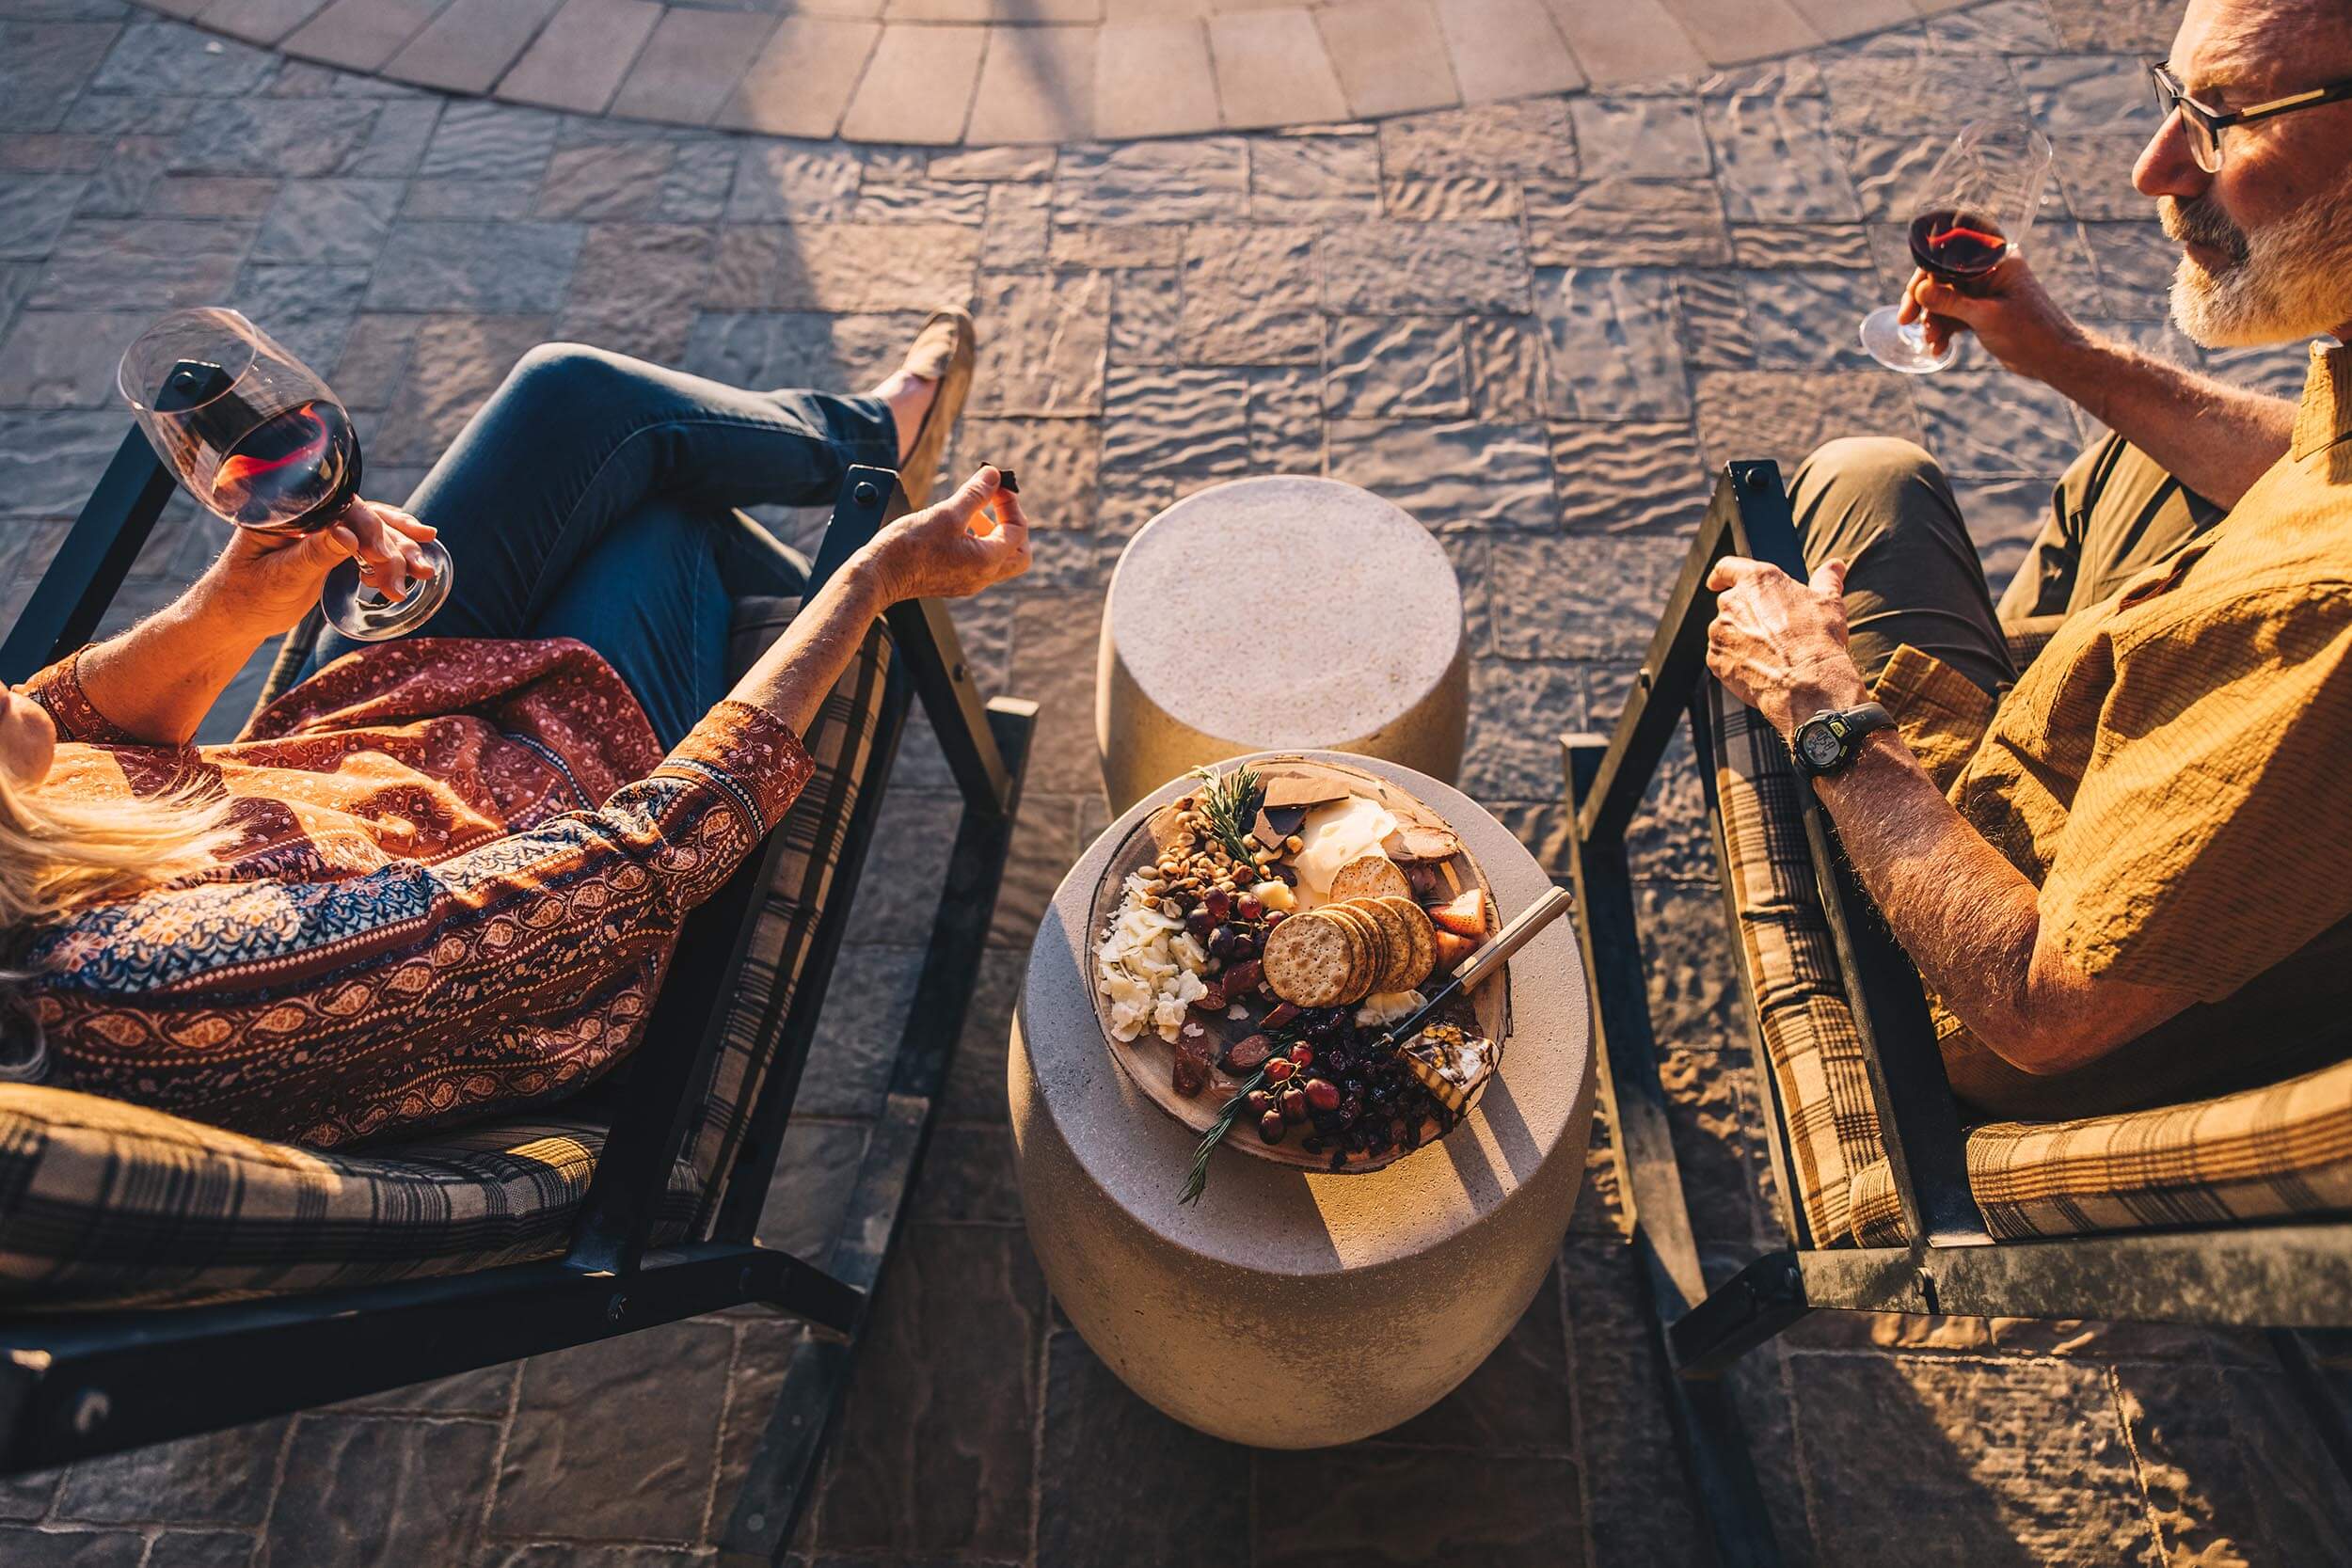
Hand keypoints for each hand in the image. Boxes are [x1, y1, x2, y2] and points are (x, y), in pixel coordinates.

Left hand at [202, 499, 439, 635]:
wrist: (234, 617)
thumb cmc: (244, 597)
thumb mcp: (278, 578)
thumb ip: (313, 554)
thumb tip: (350, 536)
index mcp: (287, 510)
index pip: (338, 508)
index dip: (367, 528)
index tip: (384, 557)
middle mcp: (307, 513)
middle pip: (361, 516)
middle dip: (394, 543)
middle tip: (418, 570)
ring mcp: (321, 529)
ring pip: (371, 531)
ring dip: (400, 551)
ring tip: (426, 572)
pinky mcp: (331, 547)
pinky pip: (367, 546)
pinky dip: (391, 557)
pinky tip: (413, 565)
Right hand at [860, 466, 1031, 602]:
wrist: (878, 575)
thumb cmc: (909, 547)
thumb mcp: (947, 512)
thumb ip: (976, 493)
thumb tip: (994, 475)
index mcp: (988, 561)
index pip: (1019, 530)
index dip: (1011, 503)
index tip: (996, 486)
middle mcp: (983, 577)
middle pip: (1018, 553)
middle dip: (1011, 524)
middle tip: (994, 505)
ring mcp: (968, 582)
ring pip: (998, 558)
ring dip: (992, 532)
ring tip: (969, 513)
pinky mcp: (952, 582)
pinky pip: (977, 563)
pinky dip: (976, 543)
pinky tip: (955, 528)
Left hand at [1704, 557, 1871, 736]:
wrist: (1806, 682)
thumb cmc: (1818, 638)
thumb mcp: (1829, 602)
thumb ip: (1826, 580)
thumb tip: (1835, 566)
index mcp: (1757, 580)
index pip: (1727, 568)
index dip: (1720, 576)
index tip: (1716, 582)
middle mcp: (1732, 602)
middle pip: (1731, 604)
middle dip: (1745, 615)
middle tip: (1770, 631)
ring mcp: (1720, 631)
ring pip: (1726, 632)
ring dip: (1740, 639)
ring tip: (1771, 654)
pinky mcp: (1715, 659)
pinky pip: (1722, 657)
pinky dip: (1735, 661)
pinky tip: (1760, 668)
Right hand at [1897, 252, 2087, 381]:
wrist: (2055, 358)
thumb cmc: (2030, 332)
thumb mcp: (1986, 316)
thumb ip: (1951, 302)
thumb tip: (1919, 290)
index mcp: (1997, 261)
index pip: (1950, 260)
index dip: (1924, 279)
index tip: (1911, 304)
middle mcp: (1990, 273)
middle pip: (1943, 280)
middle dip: (1925, 304)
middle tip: (1907, 322)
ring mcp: (1986, 294)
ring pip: (1946, 301)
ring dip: (1934, 321)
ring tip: (1932, 341)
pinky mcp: (1983, 313)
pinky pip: (1955, 317)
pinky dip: (1945, 331)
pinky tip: (1939, 348)